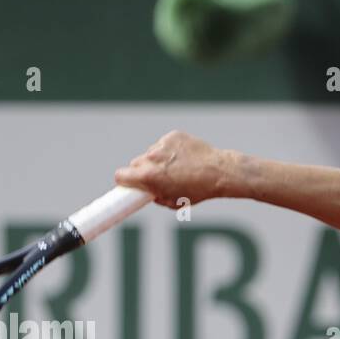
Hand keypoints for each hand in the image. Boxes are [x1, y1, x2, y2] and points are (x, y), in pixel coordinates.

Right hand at [114, 130, 235, 209]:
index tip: (127, 184)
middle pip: (135, 163)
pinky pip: (163, 144)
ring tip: (177, 168)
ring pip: (151, 153)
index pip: (121, 175)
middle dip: (142, 171)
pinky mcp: (172, 136)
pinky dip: (169, 151)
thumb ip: (154, 197)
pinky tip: (183, 158)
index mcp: (149, 176)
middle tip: (156, 178)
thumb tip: (145, 192)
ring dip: (157, 160)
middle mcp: (152, 157)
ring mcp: (162, 145)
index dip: (124, 181)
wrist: (219, 172)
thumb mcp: (173, 202)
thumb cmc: (197, 191)